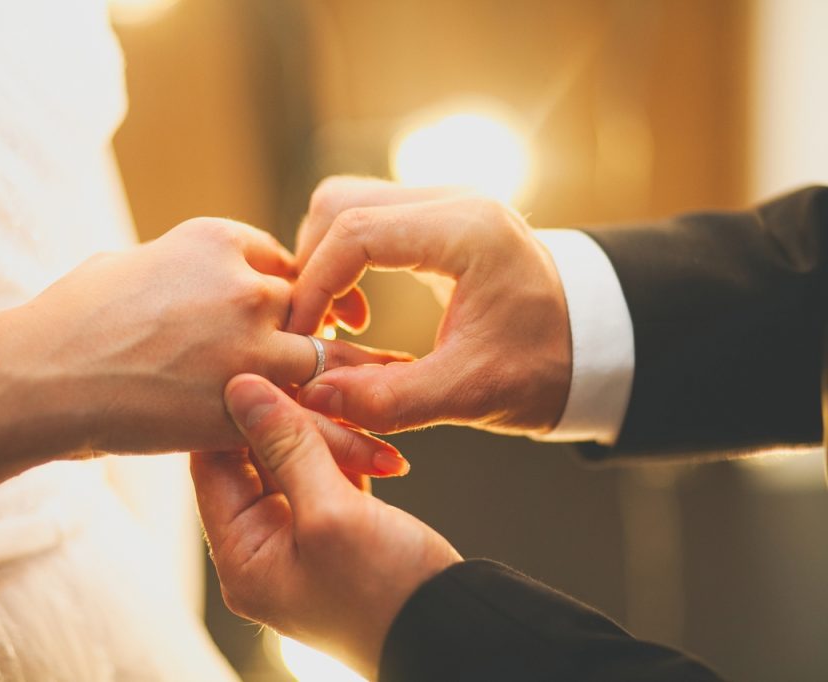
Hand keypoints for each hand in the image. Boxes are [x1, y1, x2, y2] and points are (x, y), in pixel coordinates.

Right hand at [5, 217, 410, 462]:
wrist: (40, 371)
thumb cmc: (71, 315)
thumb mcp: (130, 264)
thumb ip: (176, 265)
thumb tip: (182, 275)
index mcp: (219, 239)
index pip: (286, 262)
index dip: (298, 290)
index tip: (308, 310)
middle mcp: (245, 286)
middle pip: (318, 306)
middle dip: (339, 329)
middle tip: (374, 349)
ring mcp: (247, 345)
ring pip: (331, 363)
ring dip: (368, 384)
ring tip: (404, 399)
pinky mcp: (239, 404)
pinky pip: (312, 425)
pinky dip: (353, 443)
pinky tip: (386, 459)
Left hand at [191, 374, 460, 679]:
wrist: (452, 633)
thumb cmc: (388, 590)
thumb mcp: (330, 513)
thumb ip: (285, 446)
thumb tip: (241, 388)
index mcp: (241, 556)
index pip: (212, 465)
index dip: (231, 413)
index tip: (259, 368)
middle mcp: (260, 550)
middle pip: (250, 461)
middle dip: (281, 417)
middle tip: (307, 371)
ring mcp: (298, 543)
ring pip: (292, 464)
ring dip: (318, 430)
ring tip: (341, 394)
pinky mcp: (335, 535)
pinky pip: (323, 478)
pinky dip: (341, 451)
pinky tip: (361, 426)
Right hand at [288, 176, 571, 435]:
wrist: (596, 346)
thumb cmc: (546, 368)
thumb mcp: (471, 393)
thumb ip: (389, 399)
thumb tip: (313, 396)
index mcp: (467, 230)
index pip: (355, 232)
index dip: (313, 285)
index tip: (299, 335)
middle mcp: (454, 200)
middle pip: (340, 204)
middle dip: (312, 266)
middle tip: (311, 329)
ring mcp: (446, 203)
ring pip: (348, 205)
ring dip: (325, 260)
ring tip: (333, 321)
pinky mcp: (440, 218)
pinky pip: (369, 218)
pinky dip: (346, 258)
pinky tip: (357, 309)